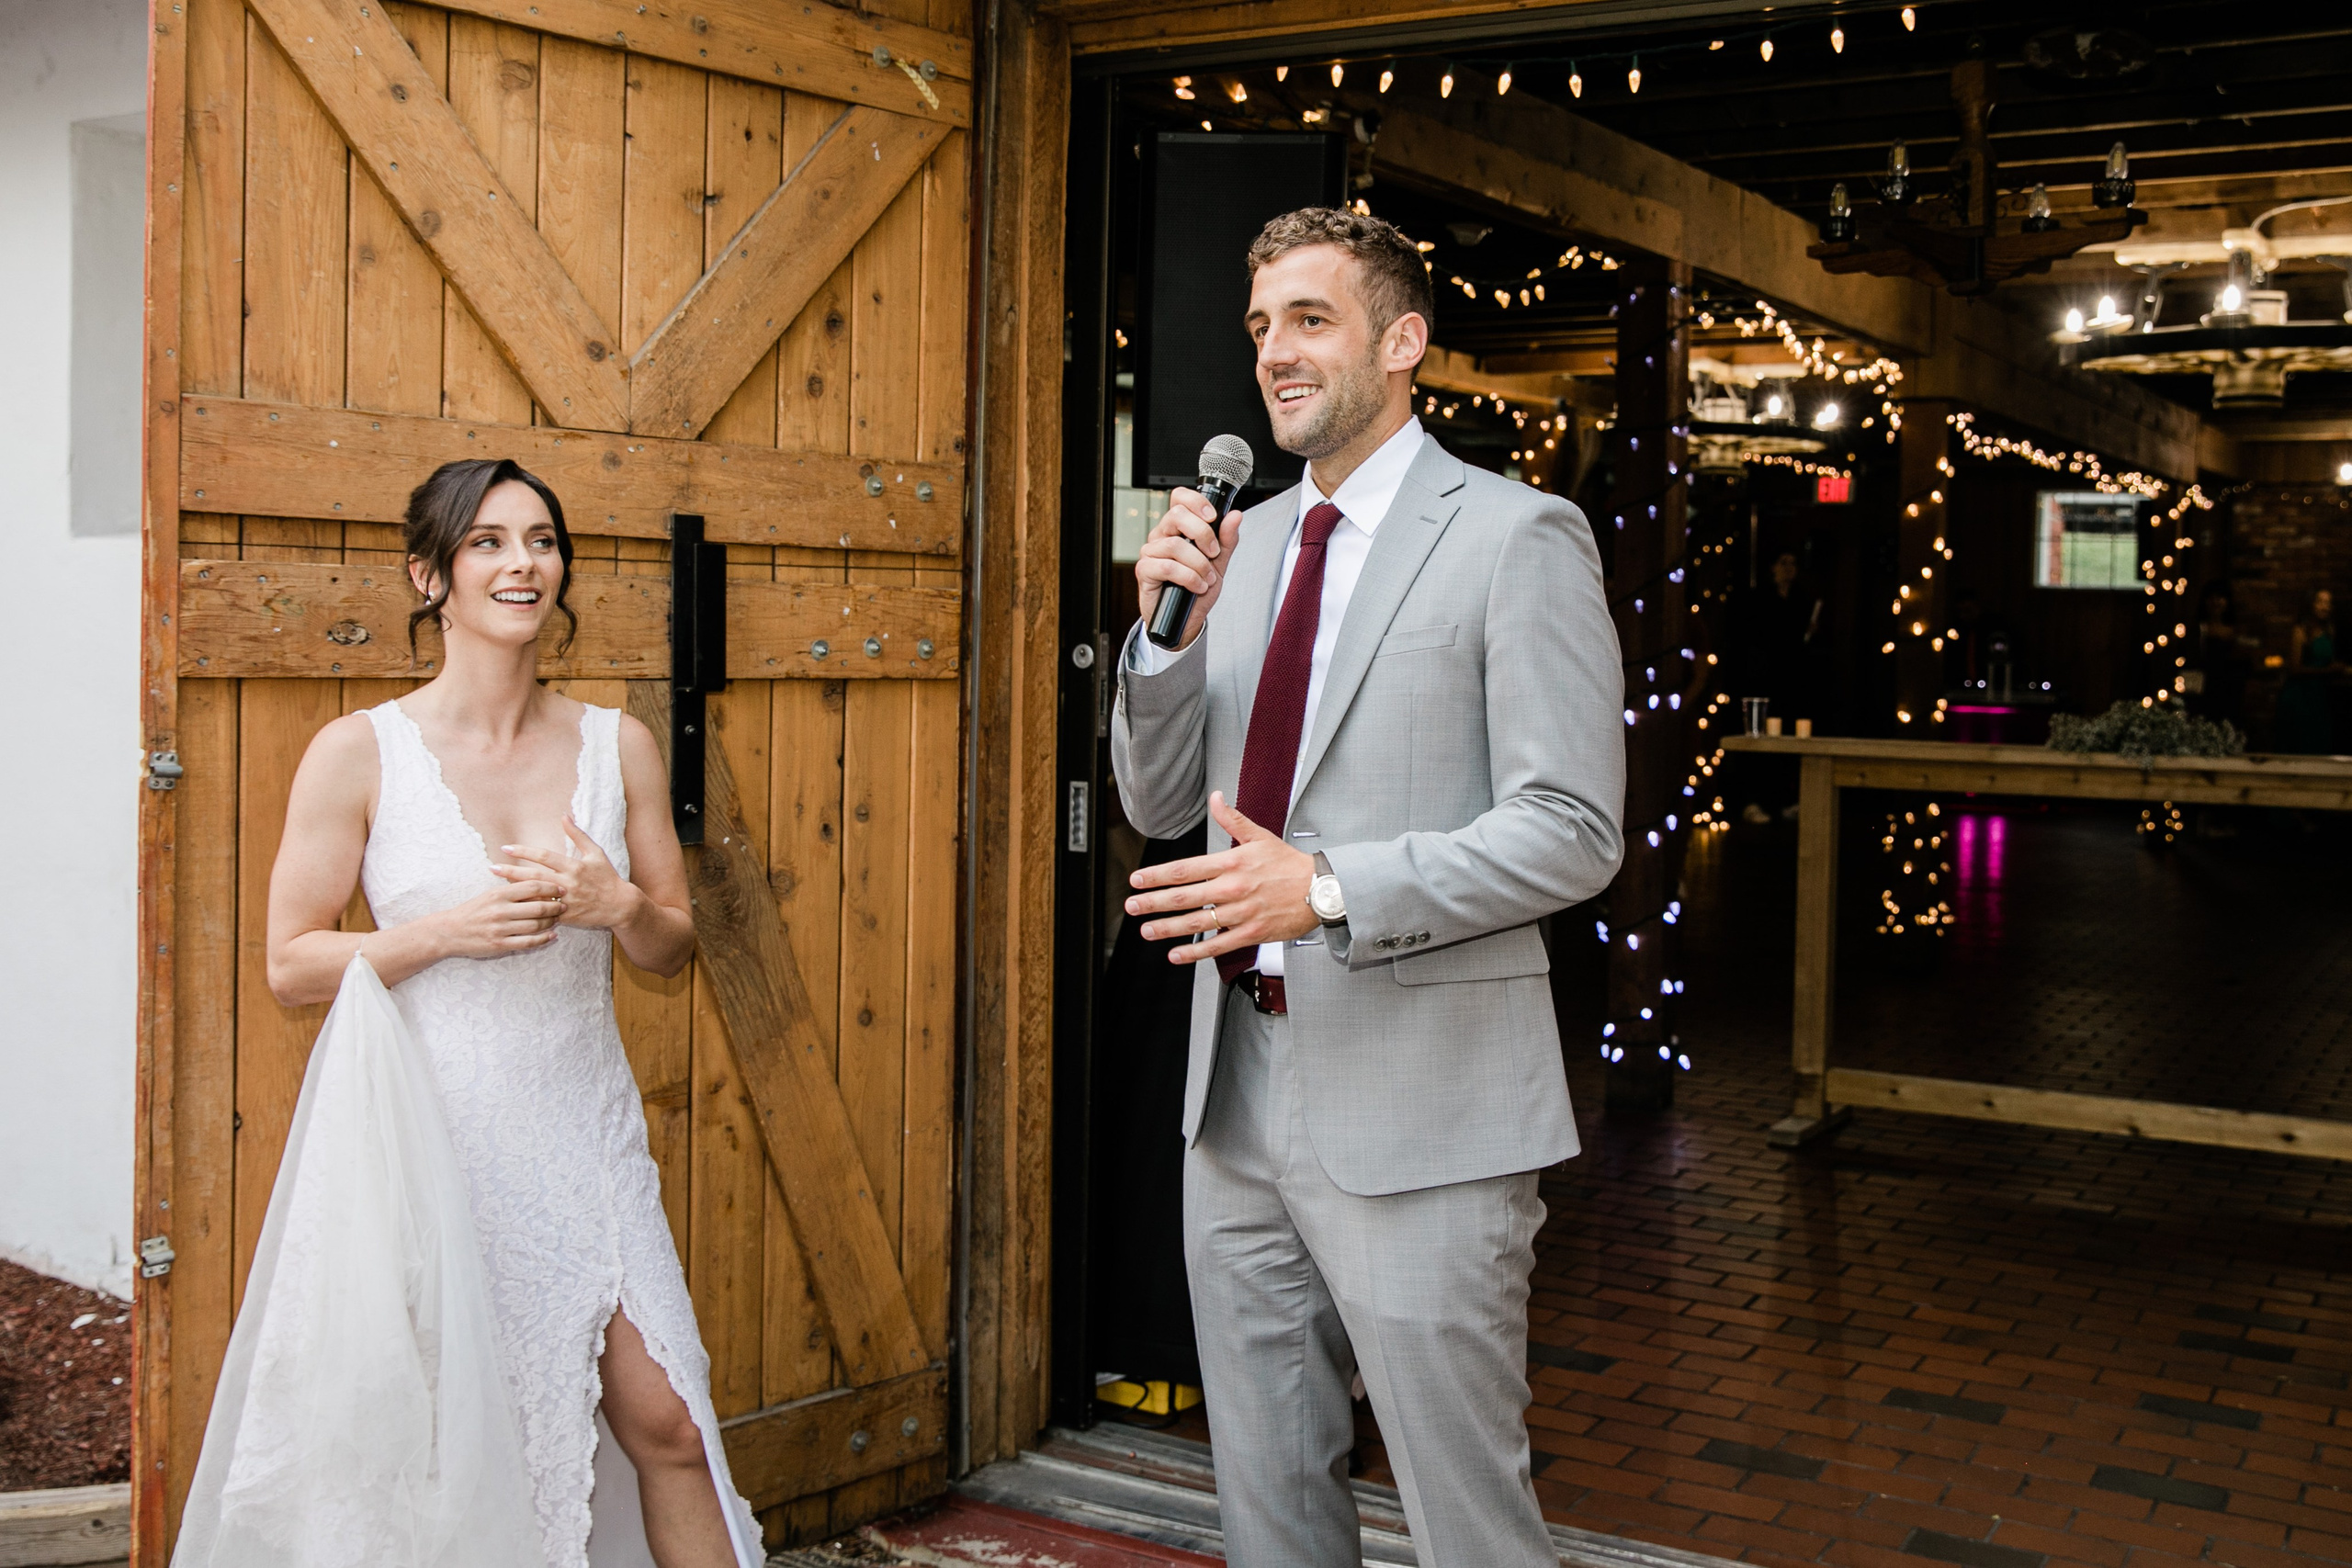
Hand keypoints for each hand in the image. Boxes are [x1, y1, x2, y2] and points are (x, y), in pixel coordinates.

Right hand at [427, 875, 566, 958]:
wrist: (449, 932)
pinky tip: (552, 935)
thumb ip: (512, 890)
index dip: (551, 887)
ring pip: (535, 925)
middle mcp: (500, 911)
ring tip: (558, 919)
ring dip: (551, 922)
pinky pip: (528, 942)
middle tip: (565, 905)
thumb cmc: (473, 911)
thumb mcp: (490, 895)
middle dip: (555, 906)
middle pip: (538, 907)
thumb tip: (540, 884)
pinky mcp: (500, 945)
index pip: (532, 886)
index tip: (562, 889)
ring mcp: (500, 929)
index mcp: (499, 894)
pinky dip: (543, 939)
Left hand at [495, 816, 642, 932]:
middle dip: (511, 871)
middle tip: (492, 867)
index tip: (506, 848)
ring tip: (497, 884)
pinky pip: (543, 911)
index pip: (543, 856)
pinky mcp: (566, 915)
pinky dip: (529, 907)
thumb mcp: (596, 853)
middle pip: (534, 876)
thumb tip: (564, 816)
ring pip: (536, 894)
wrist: (619, 905)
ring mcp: (566, 901)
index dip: (524, 852)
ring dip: (516, 889)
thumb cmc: (607, 876)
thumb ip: (578, 835)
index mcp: (574, 866)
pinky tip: (514, 904)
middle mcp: (568, 883)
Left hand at [1124, 793, 1317, 964]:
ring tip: (1146, 930)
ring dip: (1169, 927)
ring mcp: (1242, 912)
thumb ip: (1232, 819)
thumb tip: (1216, 797)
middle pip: (1186, 897)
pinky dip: (1195, 952)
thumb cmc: (1289, 864)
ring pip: (1198, 922)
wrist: (1321, 889)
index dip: (1158, 875)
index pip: (1187, 869)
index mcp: (1232, 862)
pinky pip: (1219, 945)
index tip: (1137, 880)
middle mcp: (1234, 888)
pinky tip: (1175, 954)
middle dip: (1155, 902)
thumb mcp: (1260, 836)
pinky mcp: (1252, 933)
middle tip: (1132, 906)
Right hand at [1135, 488, 1243, 649]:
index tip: (1213, 517)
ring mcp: (1151, 552)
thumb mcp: (1220, 562)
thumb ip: (1227, 539)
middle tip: (1214, 553)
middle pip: (1177, 515)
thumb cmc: (1198, 588)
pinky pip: (1166, 566)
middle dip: (1203, 533)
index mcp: (1178, 528)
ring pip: (1175, 545)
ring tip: (1207, 578)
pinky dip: (1187, 577)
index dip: (1196, 501)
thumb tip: (1235, 515)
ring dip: (1198, 564)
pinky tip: (1196, 586)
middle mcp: (1162, 536)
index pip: (1179, 498)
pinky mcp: (1144, 570)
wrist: (1187, 619)